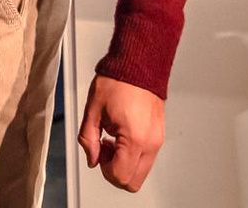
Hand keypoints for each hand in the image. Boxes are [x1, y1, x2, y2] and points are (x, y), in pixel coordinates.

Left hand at [78, 74, 164, 192]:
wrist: (139, 64)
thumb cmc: (118, 81)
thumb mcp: (92, 110)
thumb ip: (88, 140)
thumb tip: (91, 158)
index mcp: (134, 138)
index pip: (120, 176)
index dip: (104, 169)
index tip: (98, 153)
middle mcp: (150, 143)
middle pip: (133, 182)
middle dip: (115, 172)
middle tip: (104, 150)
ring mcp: (157, 140)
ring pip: (141, 172)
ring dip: (124, 164)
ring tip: (112, 140)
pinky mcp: (159, 135)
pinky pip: (146, 158)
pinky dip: (132, 155)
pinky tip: (121, 136)